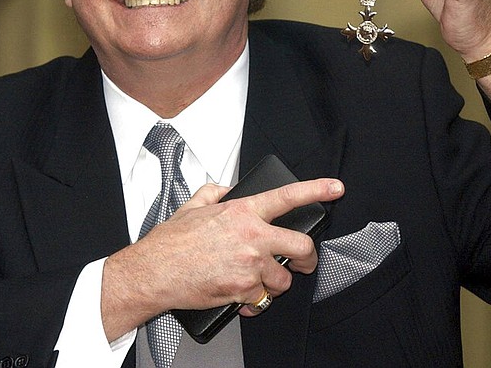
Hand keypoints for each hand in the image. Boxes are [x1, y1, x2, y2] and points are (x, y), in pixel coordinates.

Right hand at [101, 178, 343, 339]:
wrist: (154, 272)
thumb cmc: (171, 242)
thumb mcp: (193, 206)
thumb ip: (214, 193)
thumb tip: (225, 188)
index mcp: (242, 212)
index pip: (288, 196)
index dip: (316, 190)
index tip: (335, 188)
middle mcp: (252, 236)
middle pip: (302, 246)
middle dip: (308, 258)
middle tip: (302, 263)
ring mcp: (250, 265)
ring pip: (284, 279)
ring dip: (275, 284)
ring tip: (258, 282)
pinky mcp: (244, 290)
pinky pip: (264, 299)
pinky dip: (256, 301)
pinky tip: (243, 296)